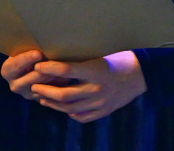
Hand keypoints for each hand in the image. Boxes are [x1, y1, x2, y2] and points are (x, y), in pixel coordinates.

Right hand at [1, 49, 71, 99]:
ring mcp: (27, 95)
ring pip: (44, 87)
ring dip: (55, 77)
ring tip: (66, 68)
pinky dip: (59, 85)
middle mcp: (15, 85)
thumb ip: (27, 48)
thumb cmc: (26, 54)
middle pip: (33, 77)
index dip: (27, 59)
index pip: (15, 65)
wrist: (27, 68)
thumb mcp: (22, 50)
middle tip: (57, 61)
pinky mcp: (38, 100)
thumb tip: (42, 43)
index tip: (39, 53)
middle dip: (46, 69)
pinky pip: (51, 94)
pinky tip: (68, 77)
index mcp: (7, 71)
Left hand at [29, 51, 146, 122]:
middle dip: (45, 91)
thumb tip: (53, 62)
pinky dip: (70, 113)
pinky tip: (63, 109)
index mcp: (95, 71)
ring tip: (42, 98)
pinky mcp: (104, 111)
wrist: (140, 75)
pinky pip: (83, 117)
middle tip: (34, 86)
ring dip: (53, 104)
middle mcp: (97, 88)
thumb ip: (78, 63)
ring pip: (70, 108)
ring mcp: (101, 103)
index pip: (66, 70)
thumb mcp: (97, 56)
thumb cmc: (116, 60)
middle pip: (64, 94)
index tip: (37, 66)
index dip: (49, 68)